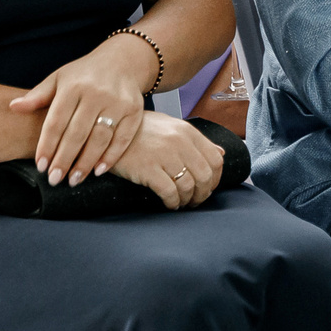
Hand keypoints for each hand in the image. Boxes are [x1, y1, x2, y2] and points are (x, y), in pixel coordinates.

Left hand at [7, 34, 157, 184]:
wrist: (122, 60)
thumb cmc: (84, 74)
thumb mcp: (59, 78)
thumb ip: (37, 96)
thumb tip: (13, 107)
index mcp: (73, 86)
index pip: (56, 122)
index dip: (47, 146)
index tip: (41, 166)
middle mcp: (96, 93)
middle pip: (77, 134)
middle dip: (64, 160)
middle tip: (54, 179)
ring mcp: (117, 102)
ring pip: (99, 139)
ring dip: (86, 163)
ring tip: (74, 180)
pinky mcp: (135, 111)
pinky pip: (122, 138)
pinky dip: (111, 157)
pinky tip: (98, 171)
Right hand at [104, 112, 226, 209]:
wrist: (110, 130)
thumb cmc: (141, 131)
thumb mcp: (170, 127)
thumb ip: (195, 140)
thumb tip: (220, 153)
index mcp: (187, 132)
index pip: (215, 159)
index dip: (215, 179)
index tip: (208, 187)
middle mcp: (178, 142)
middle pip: (204, 176)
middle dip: (203, 193)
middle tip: (195, 200)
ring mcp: (163, 155)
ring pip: (188, 186)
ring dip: (187, 200)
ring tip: (181, 203)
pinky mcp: (148, 168)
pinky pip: (169, 192)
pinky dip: (173, 202)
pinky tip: (170, 204)